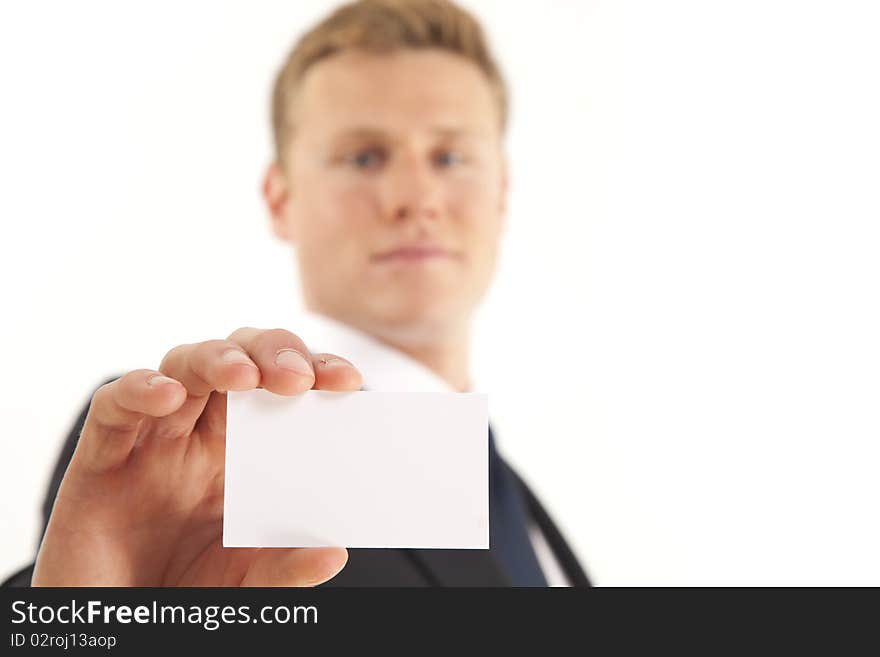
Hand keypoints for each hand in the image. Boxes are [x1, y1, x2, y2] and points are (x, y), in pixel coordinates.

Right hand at [32, 327, 361, 585]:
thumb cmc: (185, 593)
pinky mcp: (101, 456)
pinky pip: (114, 404)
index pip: (285, 389)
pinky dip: (139, 389)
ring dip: (215, 358)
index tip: (349, 383)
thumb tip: (333, 554)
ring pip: (182, 366)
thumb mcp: (247, 584)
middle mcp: (202, 435)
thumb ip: (285, 567)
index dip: (316, 372)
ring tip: (244, 376)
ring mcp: (152, 440)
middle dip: (271, 352)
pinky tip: (168, 396)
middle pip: (240, 358)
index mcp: (246, 452)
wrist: (118, 629)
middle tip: (297, 378)